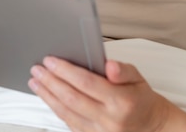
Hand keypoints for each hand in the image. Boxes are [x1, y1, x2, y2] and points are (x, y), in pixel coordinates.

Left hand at [28, 57, 185, 131]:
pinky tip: (47, 96)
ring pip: (66, 113)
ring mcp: (99, 131)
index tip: (51, 60)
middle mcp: (109, 119)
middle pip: (72, 98)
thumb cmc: (139, 97)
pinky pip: (69, 123)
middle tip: (37, 68)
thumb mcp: (138, 77)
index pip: (86, 83)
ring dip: (47, 95)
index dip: (66, 71)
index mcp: (121, 100)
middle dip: (51, 81)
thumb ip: (123, 70)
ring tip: (35, 81)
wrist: (149, 125)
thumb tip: (109, 65)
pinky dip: (55, 109)